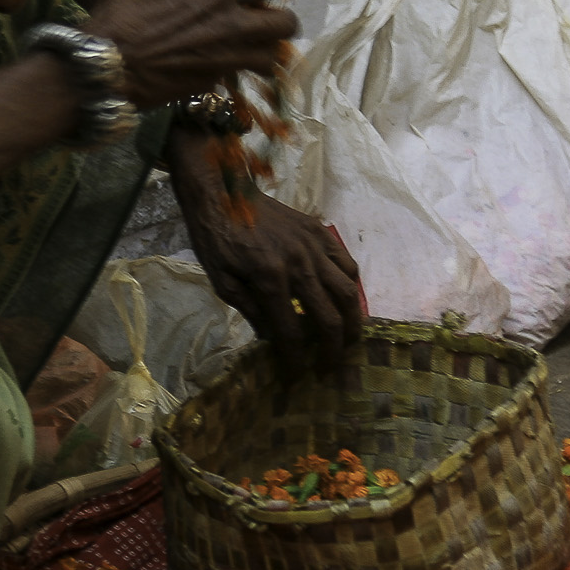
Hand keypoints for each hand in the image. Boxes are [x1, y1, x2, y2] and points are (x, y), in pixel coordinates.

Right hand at [84, 0, 296, 110]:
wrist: (109, 67)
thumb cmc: (120, 22)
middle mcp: (234, 24)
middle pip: (287, 24)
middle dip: (281, 25)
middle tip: (266, 27)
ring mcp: (229, 57)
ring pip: (274, 57)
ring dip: (267, 54)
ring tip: (252, 52)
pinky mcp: (216, 82)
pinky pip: (243, 74)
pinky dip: (241, 72)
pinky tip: (226, 67)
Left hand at [171, 137, 363, 374]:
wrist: (223, 192)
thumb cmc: (216, 238)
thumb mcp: (222, 281)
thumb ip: (251, 310)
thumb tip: (272, 339)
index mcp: (270, 279)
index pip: (291, 333)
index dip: (296, 361)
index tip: (296, 378)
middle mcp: (299, 264)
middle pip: (330, 316)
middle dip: (334, 349)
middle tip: (332, 367)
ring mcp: (314, 247)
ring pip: (348, 291)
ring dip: (352, 321)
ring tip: (348, 339)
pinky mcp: (319, 233)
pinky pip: (346, 263)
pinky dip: (351, 286)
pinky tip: (346, 300)